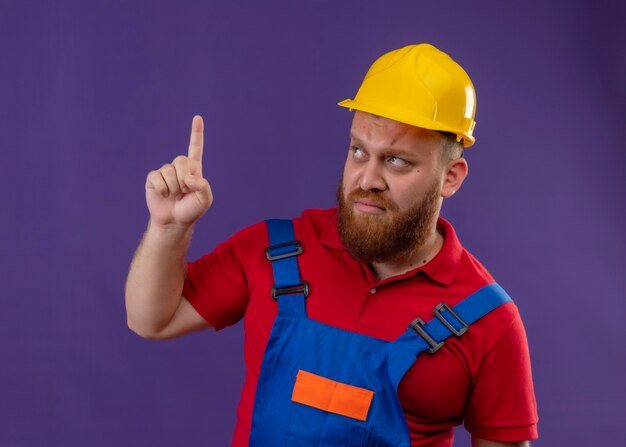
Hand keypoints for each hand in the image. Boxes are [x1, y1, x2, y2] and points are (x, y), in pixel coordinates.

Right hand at [145, 115, 212, 229]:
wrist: (175, 221)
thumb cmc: (191, 210)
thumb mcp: (205, 200)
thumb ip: (203, 187)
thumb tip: (188, 178)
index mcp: (194, 168)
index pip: (196, 147)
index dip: (196, 133)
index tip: (197, 118)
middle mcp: (179, 167)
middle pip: (181, 160)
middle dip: (184, 178)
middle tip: (184, 192)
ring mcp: (165, 172)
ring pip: (169, 171)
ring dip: (174, 187)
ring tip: (174, 196)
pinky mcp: (153, 178)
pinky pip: (157, 178)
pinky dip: (162, 189)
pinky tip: (164, 195)